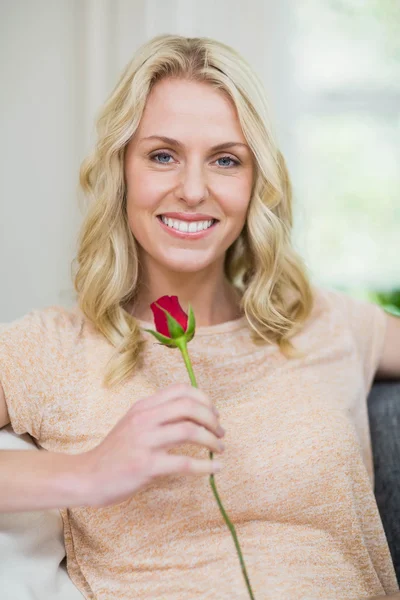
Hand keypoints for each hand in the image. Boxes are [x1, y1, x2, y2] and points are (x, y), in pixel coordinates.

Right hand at [82, 383, 224, 506]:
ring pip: (189, 431)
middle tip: (220, 432)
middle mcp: (144, 418)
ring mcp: (145, 441)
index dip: (204, 399)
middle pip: (189, 407)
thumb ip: (157, 414)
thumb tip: (192, 413)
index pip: (181, 390)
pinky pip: (184, 463)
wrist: (87, 476)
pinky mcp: (146, 466)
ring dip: (212, 440)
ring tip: (220, 448)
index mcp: (143, 406)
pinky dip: (206, 466)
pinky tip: (216, 468)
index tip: (213, 413)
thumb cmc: (115, 452)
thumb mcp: (132, 422)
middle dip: (212, 418)